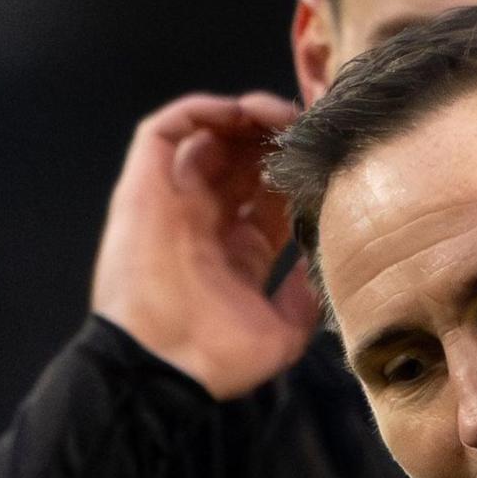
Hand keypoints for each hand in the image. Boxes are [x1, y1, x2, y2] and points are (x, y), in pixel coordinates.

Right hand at [89, 91, 318, 397]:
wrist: (161, 367)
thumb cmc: (217, 358)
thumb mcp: (284, 329)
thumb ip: (304, 293)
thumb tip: (325, 261)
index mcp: (238, 248)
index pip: (271, 194)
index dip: (300, 171)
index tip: (333, 158)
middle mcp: (206, 218)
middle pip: (243, 159)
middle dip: (278, 137)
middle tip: (313, 127)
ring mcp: (173, 200)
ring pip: (208, 137)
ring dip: (246, 117)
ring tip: (283, 114)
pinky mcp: (143, 186)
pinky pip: (164, 132)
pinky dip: (200, 110)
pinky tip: (241, 112)